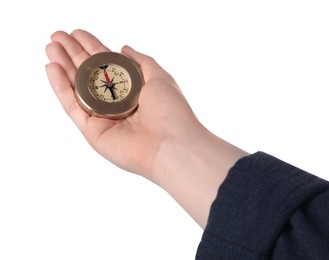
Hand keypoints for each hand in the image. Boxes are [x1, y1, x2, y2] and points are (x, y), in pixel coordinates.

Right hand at [45, 29, 199, 180]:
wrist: (171, 145)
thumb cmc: (171, 112)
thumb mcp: (159, 77)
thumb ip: (142, 61)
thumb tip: (124, 47)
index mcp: (131, 90)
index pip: (106, 65)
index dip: (91, 48)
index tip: (76, 34)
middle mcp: (115, 103)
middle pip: (89, 75)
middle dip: (72, 55)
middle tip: (57, 36)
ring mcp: (102, 118)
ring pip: (77, 89)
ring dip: (62, 67)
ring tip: (51, 47)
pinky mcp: (92, 132)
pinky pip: (72, 107)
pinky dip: (61, 88)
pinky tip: (52, 68)